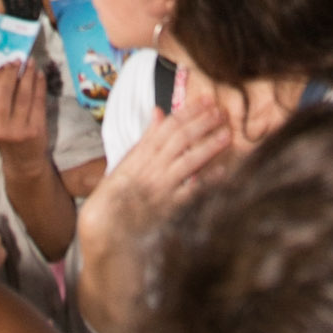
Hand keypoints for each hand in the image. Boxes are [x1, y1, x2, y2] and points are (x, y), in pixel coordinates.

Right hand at [0, 53, 48, 164]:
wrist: (23, 161)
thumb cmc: (6, 136)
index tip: (3, 64)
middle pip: (4, 92)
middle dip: (11, 72)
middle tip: (16, 60)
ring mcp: (18, 130)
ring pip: (23, 94)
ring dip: (27, 75)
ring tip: (30, 63)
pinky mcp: (35, 129)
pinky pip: (38, 101)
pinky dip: (39, 85)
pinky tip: (39, 75)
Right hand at [77, 102, 233, 332]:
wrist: (106, 231)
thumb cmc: (113, 197)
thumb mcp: (124, 162)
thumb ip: (145, 139)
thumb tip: (159, 113)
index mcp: (139, 156)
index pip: (167, 128)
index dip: (187, 113)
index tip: (203, 101)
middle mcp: (151, 169)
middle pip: (180, 140)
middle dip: (201, 124)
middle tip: (220, 111)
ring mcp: (161, 188)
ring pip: (189, 162)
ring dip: (209, 147)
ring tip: (226, 134)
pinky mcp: (169, 208)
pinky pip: (191, 192)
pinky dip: (207, 181)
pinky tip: (223, 172)